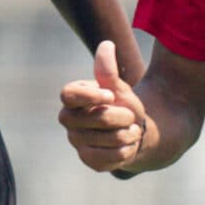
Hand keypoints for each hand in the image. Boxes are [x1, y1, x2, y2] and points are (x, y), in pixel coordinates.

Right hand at [57, 41, 150, 171]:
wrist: (135, 132)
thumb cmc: (123, 105)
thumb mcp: (120, 87)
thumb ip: (109, 70)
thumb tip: (106, 45)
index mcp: (72, 98)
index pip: (68, 94)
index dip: (90, 96)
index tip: (110, 95)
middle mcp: (68, 119)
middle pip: (96, 118)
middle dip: (121, 116)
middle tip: (130, 116)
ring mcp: (76, 141)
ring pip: (107, 139)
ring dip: (128, 134)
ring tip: (131, 130)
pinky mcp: (87, 159)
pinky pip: (109, 157)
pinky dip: (126, 150)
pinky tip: (127, 145)